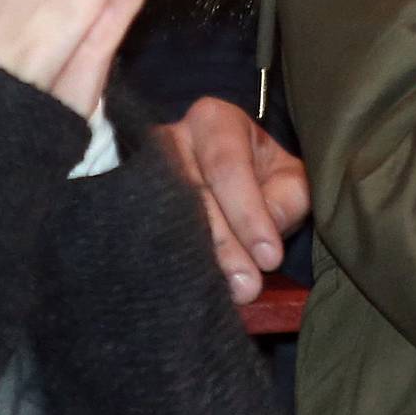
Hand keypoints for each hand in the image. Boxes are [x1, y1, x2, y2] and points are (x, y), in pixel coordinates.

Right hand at [157, 99, 310, 303]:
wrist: (229, 181)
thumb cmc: (261, 177)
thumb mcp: (288, 180)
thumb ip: (285, 203)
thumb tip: (264, 245)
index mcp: (214, 121)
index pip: (227, 167)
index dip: (248, 214)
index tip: (270, 257)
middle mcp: (170, 140)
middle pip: (192, 196)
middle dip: (223, 246)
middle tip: (246, 287)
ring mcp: (141, 173)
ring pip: (166, 221)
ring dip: (197, 263)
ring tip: (225, 293)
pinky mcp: (127, 204)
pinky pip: (144, 239)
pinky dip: (170, 267)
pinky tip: (189, 291)